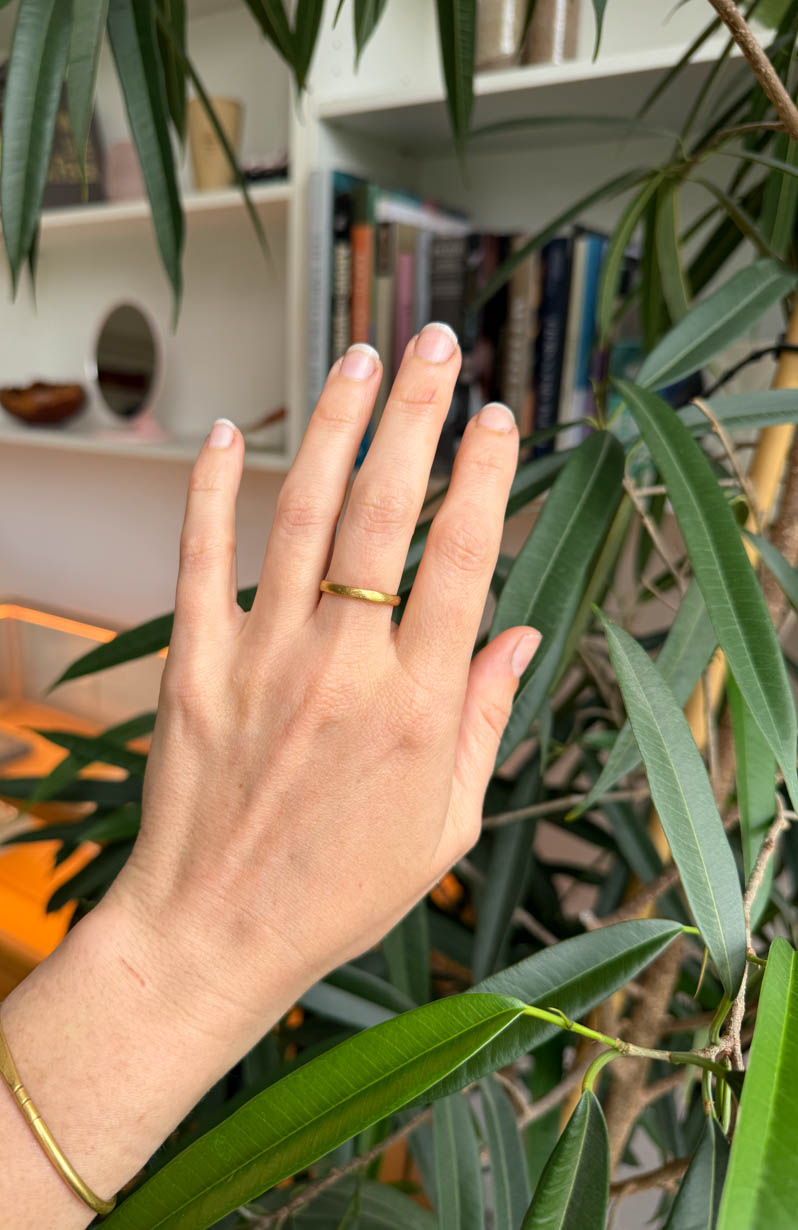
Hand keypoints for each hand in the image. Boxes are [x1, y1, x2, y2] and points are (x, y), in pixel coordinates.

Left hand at [109, 323, 539, 1047]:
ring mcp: (262, 660)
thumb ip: (484, 722)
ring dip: (334, 428)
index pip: (462, 561)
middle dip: (416, 414)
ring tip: (360, 359)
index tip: (495, 416)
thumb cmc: (338, 890)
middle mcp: (343, 668)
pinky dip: (212, 490)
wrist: (213, 935)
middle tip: (435, 343)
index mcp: (416, 708)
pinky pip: (200, 559)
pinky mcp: (194, 666)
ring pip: (302, 515)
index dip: (483, 476)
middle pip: (387, 513)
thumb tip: (520, 635)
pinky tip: (228, 432)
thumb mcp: (443, 823)